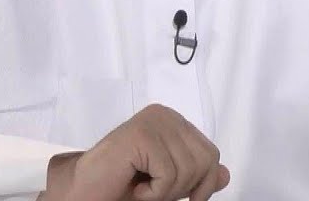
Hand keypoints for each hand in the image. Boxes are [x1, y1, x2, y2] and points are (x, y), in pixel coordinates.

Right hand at [40, 103, 229, 200]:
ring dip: (165, 192)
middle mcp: (165, 115)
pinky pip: (168, 174)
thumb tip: (225, 174)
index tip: (182, 195)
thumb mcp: (169, 183)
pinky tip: (133, 184)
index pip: (211, 154)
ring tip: (141, 187)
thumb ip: (197, 176)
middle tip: (153, 190)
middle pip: (206, 160)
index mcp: (174, 122)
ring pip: (189, 170)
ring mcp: (153, 121)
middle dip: (184, 187)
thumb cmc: (121, 186)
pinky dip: (152, 193)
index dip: (202, 183)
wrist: (82, 193)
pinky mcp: (141, 134)